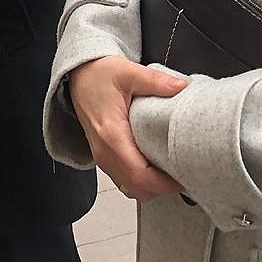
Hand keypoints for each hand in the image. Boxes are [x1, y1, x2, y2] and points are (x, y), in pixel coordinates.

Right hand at [68, 56, 188, 201]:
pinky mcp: (104, 157)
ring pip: (130, 188)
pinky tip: (154, 167)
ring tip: (171, 171)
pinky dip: (141, 182)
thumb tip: (182, 87)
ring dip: (151, 187)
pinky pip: (124, 180)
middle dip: (162, 189)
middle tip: (183, 174)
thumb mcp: (129, 73)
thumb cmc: (98, 75)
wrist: (78, 76)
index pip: (140, 175)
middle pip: (137, 188)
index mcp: (112, 135)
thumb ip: (156, 81)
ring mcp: (102, 157)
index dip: (164, 184)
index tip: (184, 177)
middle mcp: (105, 152)